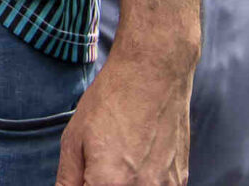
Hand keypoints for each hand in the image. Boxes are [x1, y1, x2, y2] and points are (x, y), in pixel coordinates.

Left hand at [56, 45, 190, 185]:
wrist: (154, 75)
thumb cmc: (111, 101)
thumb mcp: (75, 139)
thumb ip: (68, 178)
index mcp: (110, 183)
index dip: (83, 184)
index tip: (84, 174)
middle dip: (100, 182)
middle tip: (99, 161)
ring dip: (123, 182)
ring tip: (121, 154)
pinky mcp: (179, 180)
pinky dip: (143, 180)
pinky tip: (138, 156)